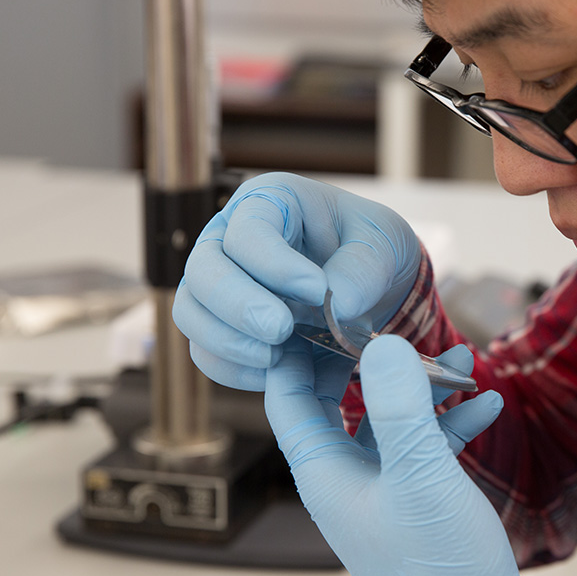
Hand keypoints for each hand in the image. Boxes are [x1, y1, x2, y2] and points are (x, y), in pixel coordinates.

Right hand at [172, 172, 421, 390]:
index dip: (275, 264)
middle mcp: (230, 238)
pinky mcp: (222, 327)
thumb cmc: (372, 248)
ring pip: (191, 313)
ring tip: (279, 356)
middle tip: (281, 330)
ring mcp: (220, 283)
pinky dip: (234, 370)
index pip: (248, 230)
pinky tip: (274, 374)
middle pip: (202, 270)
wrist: (372, 285)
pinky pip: (205, 352)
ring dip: (229, 342)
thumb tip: (335, 305)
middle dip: (239, 306)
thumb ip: (363, 269)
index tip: (317, 291)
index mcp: (270, 201)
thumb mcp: (384, 244)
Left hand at [265, 335, 524, 575]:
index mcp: (325, 472)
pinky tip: (488, 404)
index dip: (295, 350)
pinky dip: (451, 422)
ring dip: (423, 388)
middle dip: (367, 359)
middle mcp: (344, 477)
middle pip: (337, 400)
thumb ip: (400, 406)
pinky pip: (425, 447)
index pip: (288, 397)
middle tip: (386, 317)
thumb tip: (382, 343)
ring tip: (462, 359)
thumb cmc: (438, 563)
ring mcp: (380, 488)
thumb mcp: (421, 475)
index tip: (317, 306)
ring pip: (390, 419)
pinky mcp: (414, 500)